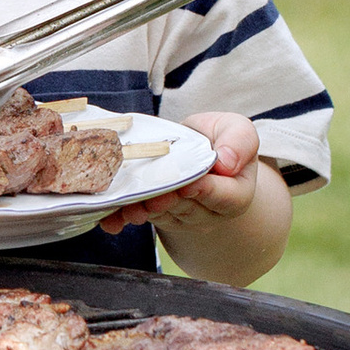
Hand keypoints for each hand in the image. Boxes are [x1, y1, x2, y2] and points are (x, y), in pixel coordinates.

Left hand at [101, 110, 264, 238]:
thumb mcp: (236, 130)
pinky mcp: (159, 216)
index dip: (206, 192)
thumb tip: (228, 162)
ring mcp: (182, 217)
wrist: (198, 148)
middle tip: (154, 196)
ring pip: (164, 216)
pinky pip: (141, 219)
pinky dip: (124, 219)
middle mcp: (209, 212)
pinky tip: (110, 219)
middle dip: (169, 203)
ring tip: (132, 204)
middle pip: (189, 210)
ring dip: (146, 211)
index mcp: (235, 193)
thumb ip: (239, 141)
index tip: (189, 185)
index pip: (225, 198)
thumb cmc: (219, 138)